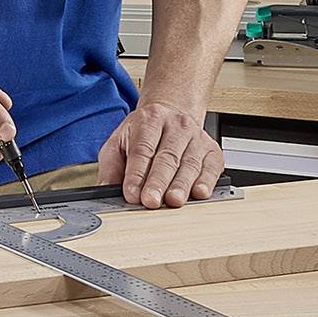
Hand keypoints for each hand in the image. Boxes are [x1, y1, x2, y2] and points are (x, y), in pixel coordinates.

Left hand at [96, 100, 222, 208]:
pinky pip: (211, 167)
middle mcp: (176, 125)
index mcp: (149, 120)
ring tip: (173, 201)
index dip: (136, 173)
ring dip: (181, 185)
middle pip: (167, 157)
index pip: (142, 149)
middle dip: (158, 182)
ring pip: (189, 163)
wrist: (171, 115)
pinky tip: (199, 193)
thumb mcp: (119, 142)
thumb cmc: (144, 134)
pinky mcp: (212, 150)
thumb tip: (105, 190)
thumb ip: (111, 167)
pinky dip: (206, 181)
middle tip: (151, 201)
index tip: (131, 194)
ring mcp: (197, 137)